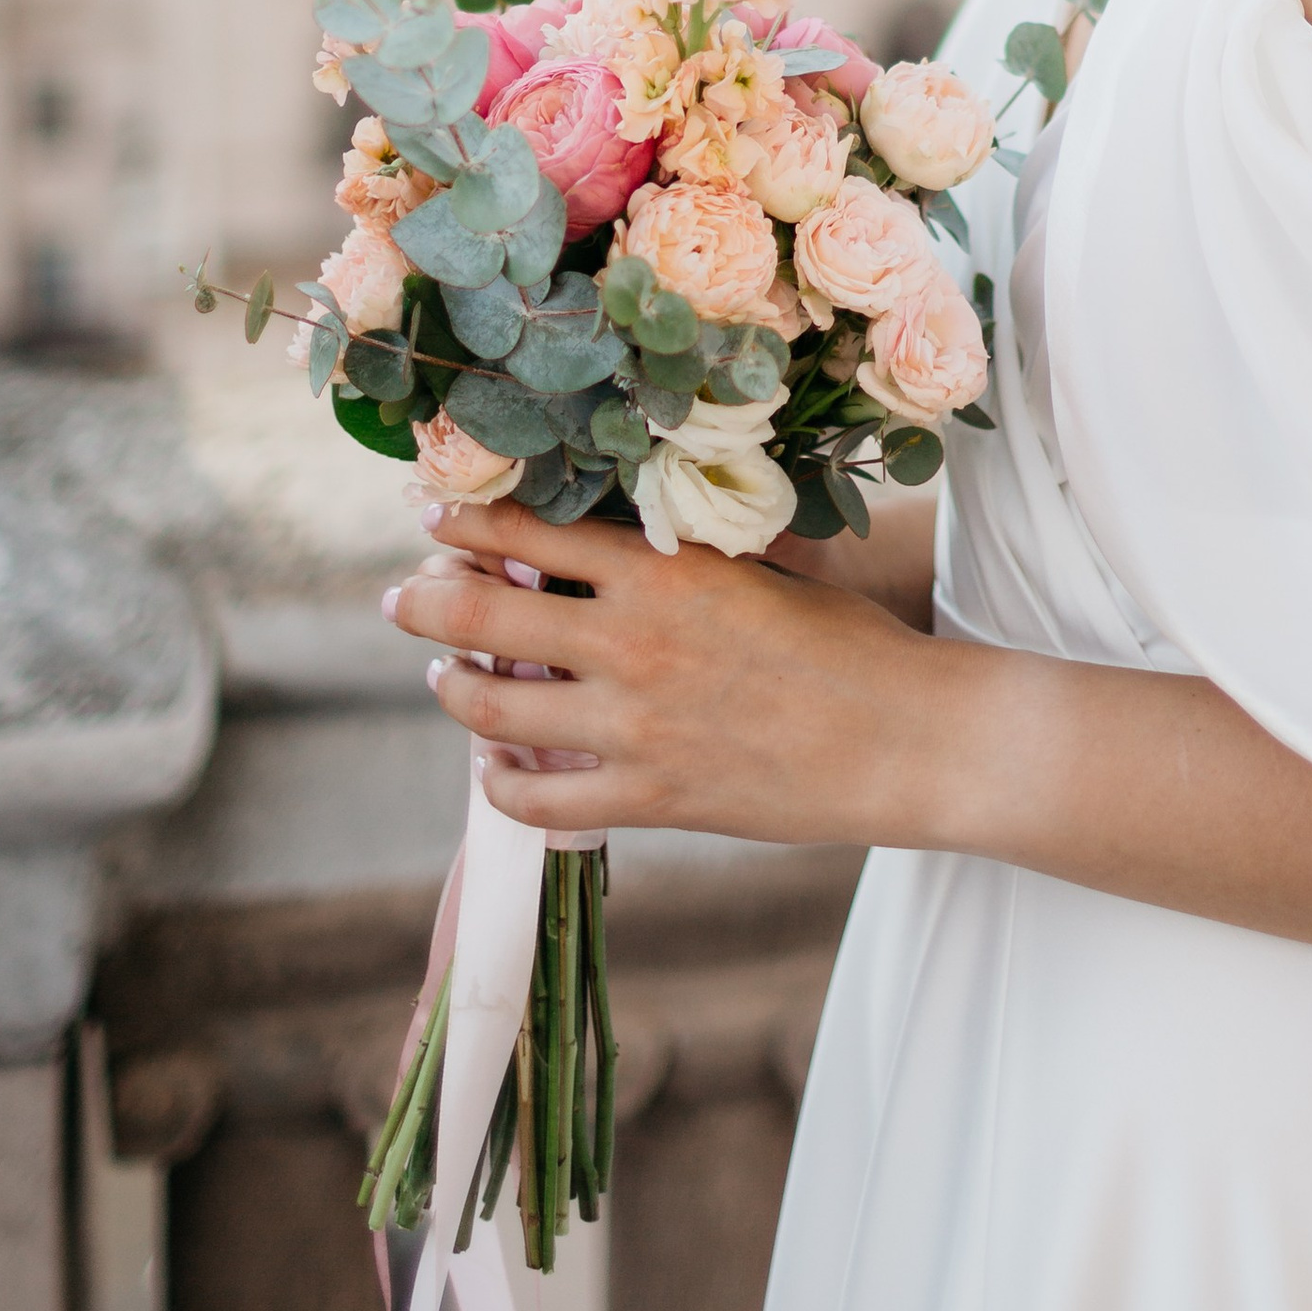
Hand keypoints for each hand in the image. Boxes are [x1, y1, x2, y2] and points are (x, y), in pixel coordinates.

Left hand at [386, 496, 938, 841]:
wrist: (909, 739)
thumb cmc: (850, 644)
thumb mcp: (770, 567)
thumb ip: (691, 549)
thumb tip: (633, 517)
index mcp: (665, 569)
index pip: (530, 529)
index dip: (465, 518)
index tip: (431, 510)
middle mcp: (634, 641)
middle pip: (481, 615)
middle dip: (424, 601)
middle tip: (402, 596)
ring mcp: (635, 726)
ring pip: (491, 710)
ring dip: (451, 688)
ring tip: (446, 677)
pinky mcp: (650, 799)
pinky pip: (535, 800)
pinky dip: (499, 785)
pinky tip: (495, 769)